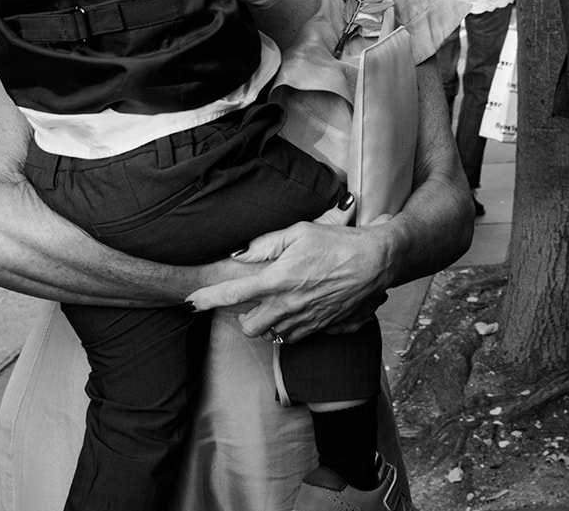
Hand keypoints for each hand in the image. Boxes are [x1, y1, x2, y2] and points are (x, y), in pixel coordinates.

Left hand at [186, 212, 399, 344]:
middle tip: (251, 302)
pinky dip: (291, 327)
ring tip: (279, 303)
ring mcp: (306, 320)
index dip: (206, 300)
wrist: (378, 262)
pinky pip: (296, 336)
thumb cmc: (339, 243)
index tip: (191, 302)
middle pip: (249, 327)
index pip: (232, 295)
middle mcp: (289, 306)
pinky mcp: (322, 327)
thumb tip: (239, 254)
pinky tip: (300, 309)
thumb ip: (266, 244)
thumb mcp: (301, 232)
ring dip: (269, 322)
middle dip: (244, 318)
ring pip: (273, 334)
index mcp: (279, 280)